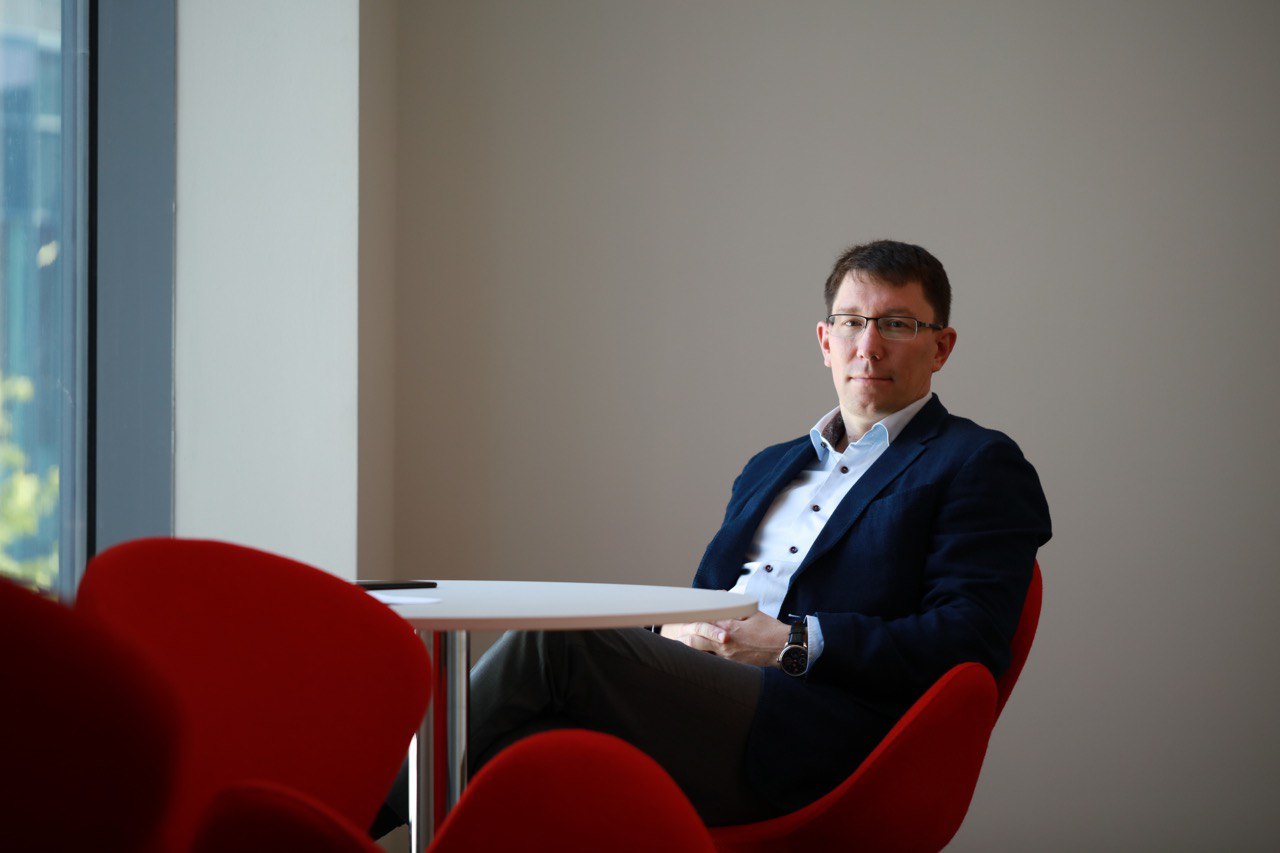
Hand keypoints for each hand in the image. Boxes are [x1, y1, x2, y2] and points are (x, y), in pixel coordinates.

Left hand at [660, 611, 790, 666]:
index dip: (690, 620)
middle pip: (696, 640)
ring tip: (679, 642)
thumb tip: (720, 598)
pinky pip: (712, 661)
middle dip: (684, 635)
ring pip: (701, 653)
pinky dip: (702, 656)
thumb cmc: (770, 630)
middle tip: (675, 631)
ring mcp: (728, 657)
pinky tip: (696, 655)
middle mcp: (725, 645)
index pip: (703, 623)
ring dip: (690, 647)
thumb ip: (734, 605)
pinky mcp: (732, 665)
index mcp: (729, 629)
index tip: (682, 616)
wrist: (784, 649)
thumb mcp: (752, 612)